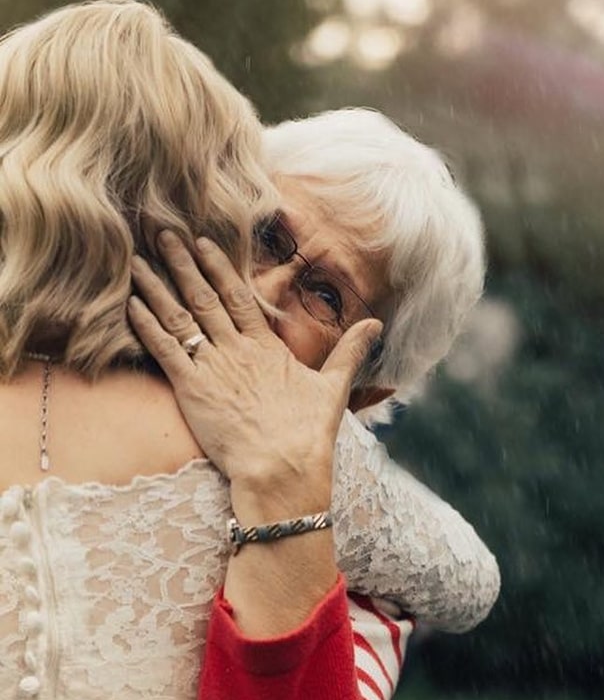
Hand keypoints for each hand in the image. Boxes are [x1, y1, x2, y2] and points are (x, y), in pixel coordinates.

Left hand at [128, 232, 381, 505]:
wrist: (281, 467)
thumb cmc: (307, 434)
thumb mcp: (334, 388)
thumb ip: (350, 351)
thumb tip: (376, 324)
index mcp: (266, 347)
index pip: (238, 296)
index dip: (219, 267)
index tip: (202, 242)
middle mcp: (236, 350)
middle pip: (204, 297)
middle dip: (182, 263)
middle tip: (162, 232)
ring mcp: (212, 367)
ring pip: (179, 317)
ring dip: (158, 287)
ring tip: (138, 260)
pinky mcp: (191, 389)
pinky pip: (164, 349)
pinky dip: (146, 325)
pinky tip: (131, 303)